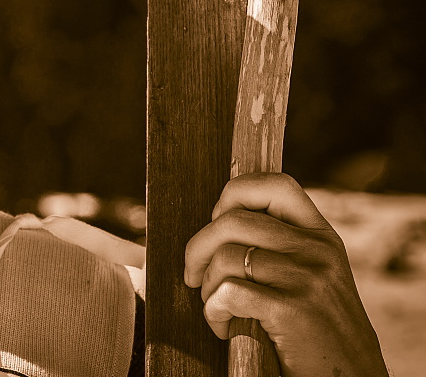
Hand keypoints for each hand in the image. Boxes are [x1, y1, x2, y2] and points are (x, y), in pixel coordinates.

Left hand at [184, 172, 386, 376]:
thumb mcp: (316, 277)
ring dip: (207, 287)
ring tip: (218, 309)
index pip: (275, 184)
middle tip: (195, 276)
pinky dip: (214, 312)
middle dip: (198, 249)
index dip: (234, 194)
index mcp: (322, 237)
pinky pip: (228, 292)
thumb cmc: (320, 333)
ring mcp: (308, 280)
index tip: (218, 222)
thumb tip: (218, 220)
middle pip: (231, 221)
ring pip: (225, 257)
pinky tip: (225, 328)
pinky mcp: (293, 311)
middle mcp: (318, 252)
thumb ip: (283, 246)